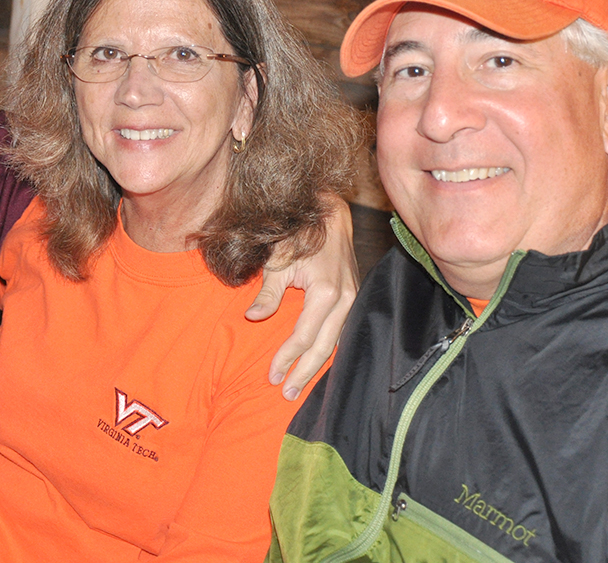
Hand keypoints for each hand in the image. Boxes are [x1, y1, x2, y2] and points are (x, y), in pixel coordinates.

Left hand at [246, 196, 357, 399]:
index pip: (303, 336)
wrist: (329, 214)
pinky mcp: (354, 298)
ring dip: (317, 366)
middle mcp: (345, 299)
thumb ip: (268, 293)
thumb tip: (253, 318)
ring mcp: (353, 299)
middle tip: (285, 393)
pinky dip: (329, 350)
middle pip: (324, 347)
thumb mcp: (278, 262)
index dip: (286, 358)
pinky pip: (342, 332)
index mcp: (326, 292)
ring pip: (337, 343)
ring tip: (299, 386)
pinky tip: (317, 364)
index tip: (271, 375)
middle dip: (304, 372)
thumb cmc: (299, 234)